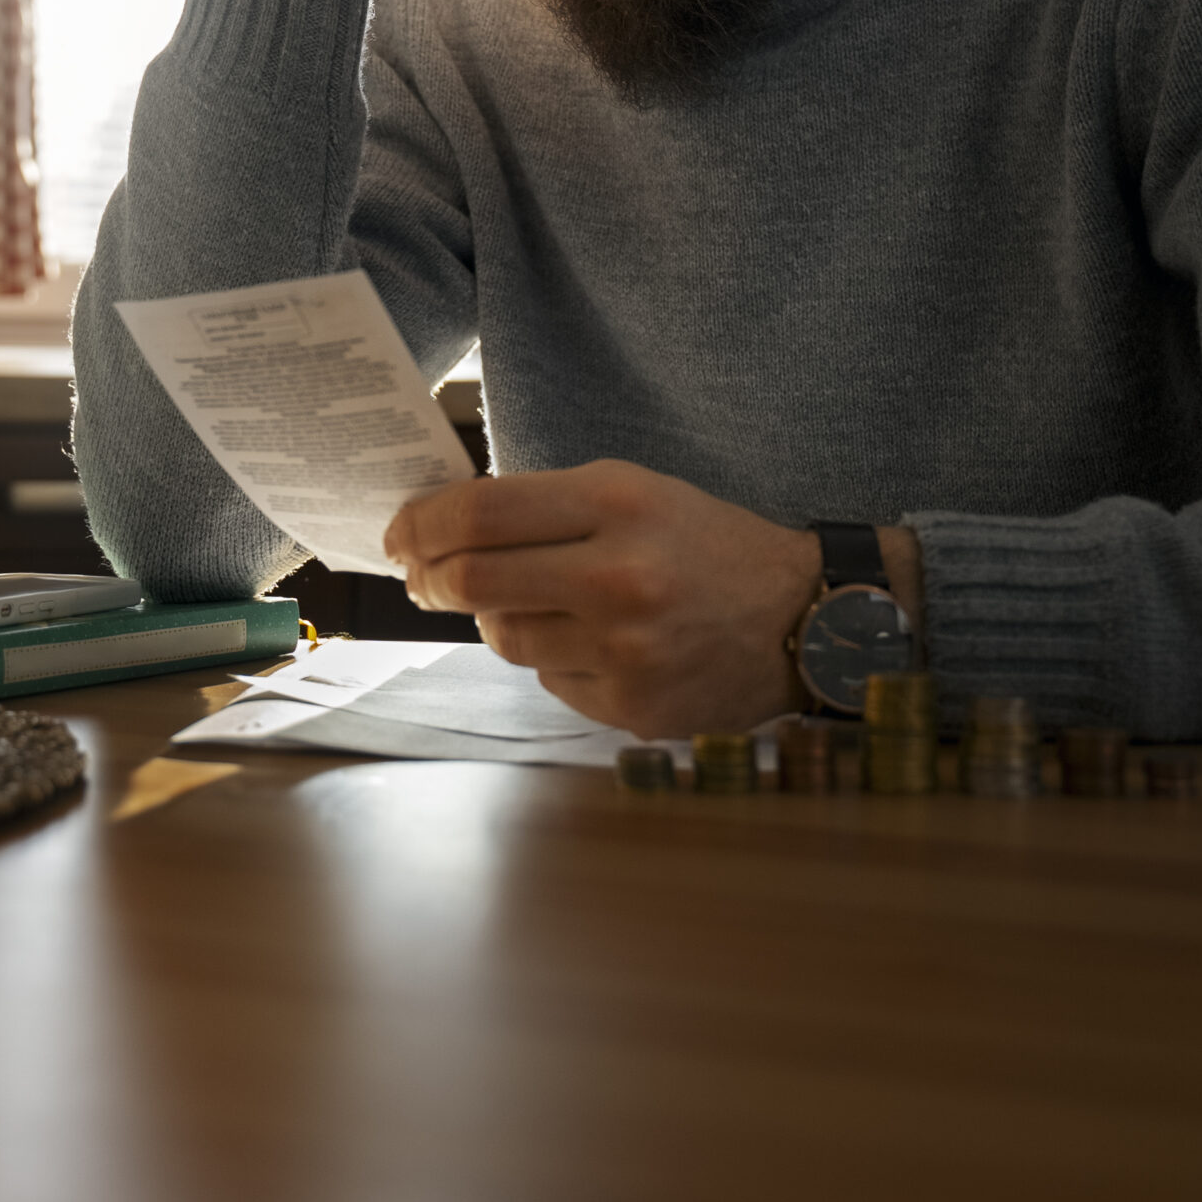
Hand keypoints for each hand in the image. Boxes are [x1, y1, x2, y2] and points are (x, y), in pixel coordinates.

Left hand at [384, 462, 826, 737]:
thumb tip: (445, 528)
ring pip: (504, 639)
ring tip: (539, 603)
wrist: (801, 618)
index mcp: (617, 505)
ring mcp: (625, 652)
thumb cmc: (705, 544)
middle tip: (419, 576)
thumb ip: (545, 505)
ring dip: (499, 618)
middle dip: (428, 579)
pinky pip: (549, 681)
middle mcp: (618, 578)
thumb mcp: (633, 492)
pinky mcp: (632, 708)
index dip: (422, 524)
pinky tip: (593, 643)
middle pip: (473, 582)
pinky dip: (552, 659)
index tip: (401, 534)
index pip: (482, 513)